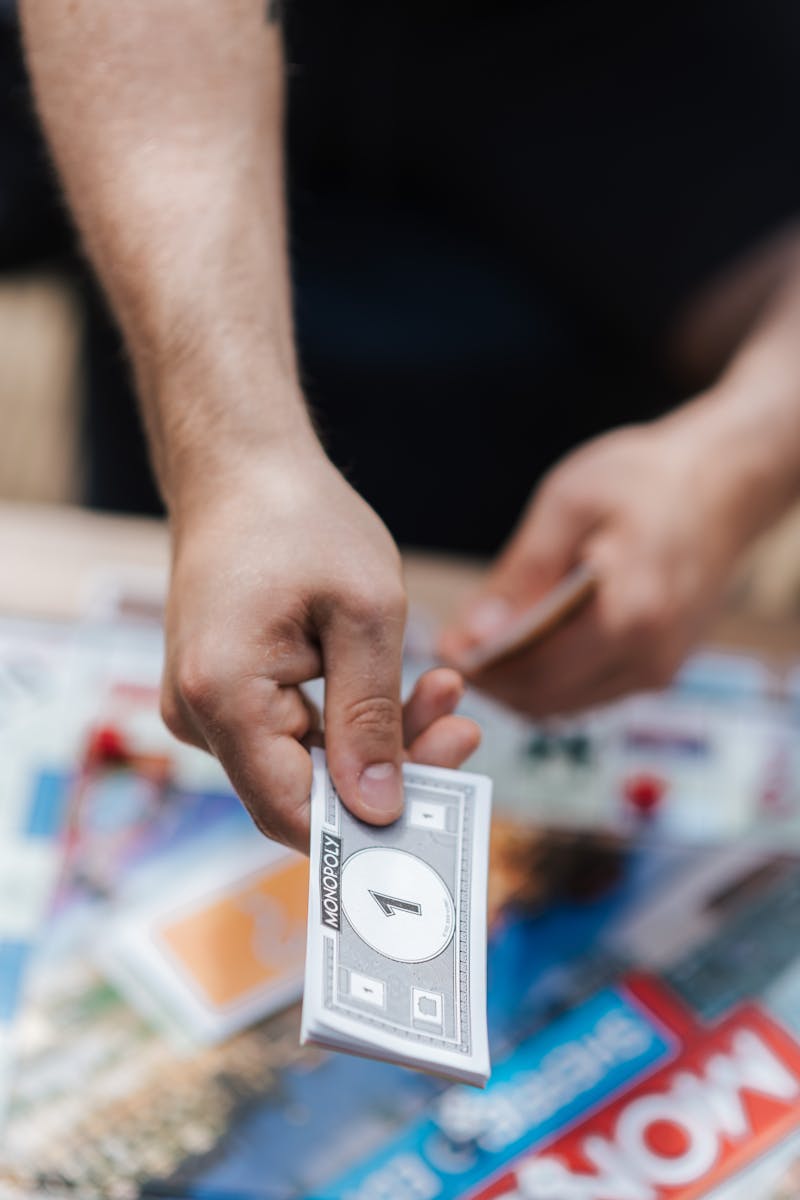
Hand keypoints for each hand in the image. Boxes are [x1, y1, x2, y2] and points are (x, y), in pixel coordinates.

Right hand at [161, 445, 478, 850]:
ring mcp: (206, 707)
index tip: (446, 802)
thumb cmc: (301, 520)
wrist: (241, 467)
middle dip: (393, 769)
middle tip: (463, 727)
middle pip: (304, 792)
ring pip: (306, 765)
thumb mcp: (365, 613)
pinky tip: (403, 682)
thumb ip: (372, 717)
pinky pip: (294, 734)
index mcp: (222, 696)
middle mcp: (198, 714)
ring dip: (380, 738)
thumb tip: (379, 810)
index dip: (370, 826)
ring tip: (444, 691)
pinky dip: (351, 717)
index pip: (294, 812)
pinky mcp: (226, 694)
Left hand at [439, 404, 755, 716]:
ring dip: (516, 686)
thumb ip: (522, 574)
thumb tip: (475, 632)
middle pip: (546, 699)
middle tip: (452, 646)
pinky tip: (521, 646)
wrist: (726, 483)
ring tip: (478, 645)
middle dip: (491, 681)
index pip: (535, 672)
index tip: (441, 644)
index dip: (479, 668)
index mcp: (629, 614)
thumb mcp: (570, 503)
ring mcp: (658, 669)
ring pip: (565, 705)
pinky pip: (588, 693)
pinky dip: (548, 680)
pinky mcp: (659, 669)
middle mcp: (649, 656)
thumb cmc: (646, 480)